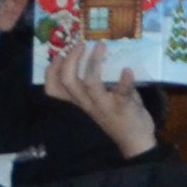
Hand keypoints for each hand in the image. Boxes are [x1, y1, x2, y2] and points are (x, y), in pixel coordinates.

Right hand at [46, 39, 155, 159]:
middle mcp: (87, 103)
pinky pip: (121, 92)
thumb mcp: (101, 100)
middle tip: (80, 44)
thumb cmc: (117, 116)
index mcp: (80, 101)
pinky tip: (127, 70)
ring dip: (94, 63)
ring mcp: (104, 105)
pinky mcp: (122, 107)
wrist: (136, 142)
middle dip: (70, 60)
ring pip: (90, 84)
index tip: (57, 53)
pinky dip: (124, 80)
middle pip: (68, 81)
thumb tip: (100, 56)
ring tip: (101, 46)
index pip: (54, 89)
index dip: (51, 71)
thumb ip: (98, 83)